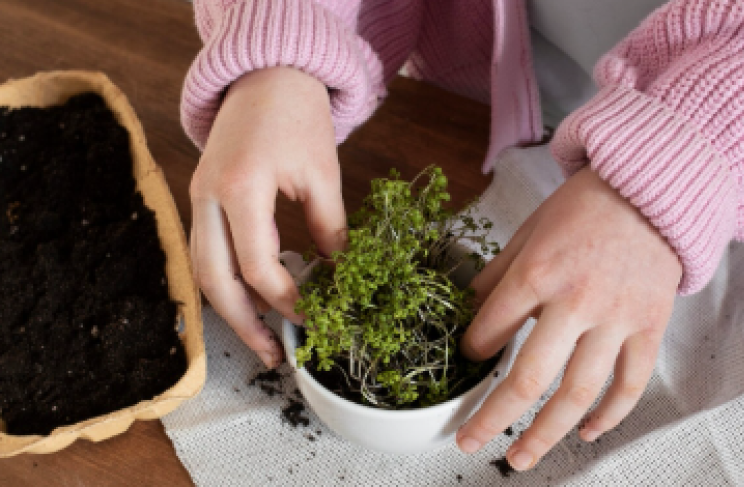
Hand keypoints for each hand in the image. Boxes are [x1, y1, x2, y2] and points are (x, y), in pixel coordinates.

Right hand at [189, 67, 345, 368]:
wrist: (265, 74)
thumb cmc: (298, 116)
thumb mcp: (323, 174)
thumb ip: (329, 229)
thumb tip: (339, 278)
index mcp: (241, 187)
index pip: (259, 266)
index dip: (287, 301)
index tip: (315, 318)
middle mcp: (206, 196)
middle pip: (213, 280)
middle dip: (243, 325)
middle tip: (273, 357)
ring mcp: (196, 196)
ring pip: (202, 270)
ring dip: (229, 309)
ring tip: (261, 339)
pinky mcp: (199, 197)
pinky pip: (205, 252)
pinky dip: (226, 282)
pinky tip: (252, 300)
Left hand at [456, 167, 681, 469]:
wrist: (654, 187)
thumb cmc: (587, 205)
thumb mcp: (530, 229)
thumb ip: (499, 273)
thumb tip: (469, 309)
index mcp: (539, 271)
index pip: (491, 330)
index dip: (472, 351)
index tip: (468, 360)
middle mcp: (576, 301)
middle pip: (529, 377)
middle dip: (493, 417)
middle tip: (469, 443)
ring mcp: (617, 319)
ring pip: (578, 393)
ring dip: (546, 433)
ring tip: (521, 458)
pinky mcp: (650, 327)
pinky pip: (630, 384)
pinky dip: (610, 416)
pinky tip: (587, 433)